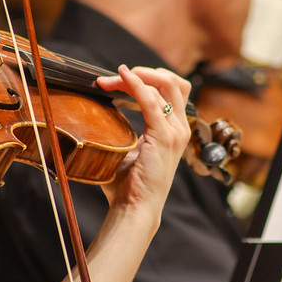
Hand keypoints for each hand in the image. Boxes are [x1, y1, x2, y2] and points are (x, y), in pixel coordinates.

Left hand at [96, 65, 190, 221]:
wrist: (135, 209)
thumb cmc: (128, 185)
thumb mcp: (129, 149)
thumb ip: (125, 129)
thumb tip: (101, 111)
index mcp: (174, 130)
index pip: (169, 90)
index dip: (145, 78)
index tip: (116, 80)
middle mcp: (180, 128)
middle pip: (172, 82)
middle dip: (142, 72)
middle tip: (113, 77)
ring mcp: (175, 132)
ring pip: (165, 85)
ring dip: (138, 75)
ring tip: (115, 76)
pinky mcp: (164, 137)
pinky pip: (152, 101)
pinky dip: (136, 85)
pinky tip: (123, 77)